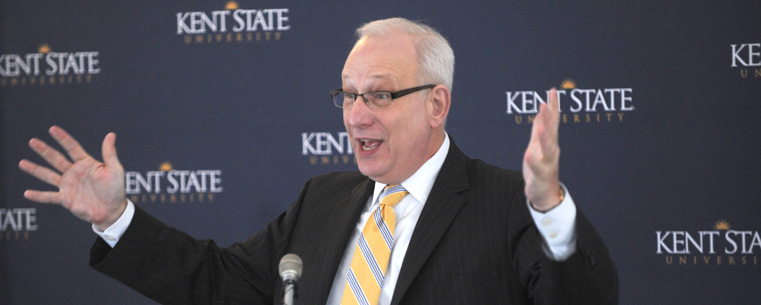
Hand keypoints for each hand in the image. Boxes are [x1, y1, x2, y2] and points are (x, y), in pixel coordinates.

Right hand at [18, 126, 126, 229]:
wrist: (113, 211)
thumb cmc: (116, 190)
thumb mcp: (114, 170)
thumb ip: (109, 153)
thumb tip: (111, 134)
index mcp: (86, 163)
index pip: (72, 147)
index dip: (63, 138)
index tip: (52, 129)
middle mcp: (74, 172)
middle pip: (56, 159)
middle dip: (44, 150)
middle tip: (32, 141)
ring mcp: (68, 186)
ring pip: (48, 175)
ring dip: (35, 169)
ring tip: (22, 163)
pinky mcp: (65, 199)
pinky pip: (49, 197)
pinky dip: (38, 196)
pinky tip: (27, 193)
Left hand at [523, 88, 561, 211]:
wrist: (544, 193)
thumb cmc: (541, 167)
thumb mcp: (538, 145)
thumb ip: (540, 128)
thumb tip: (541, 111)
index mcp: (550, 142)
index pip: (553, 121)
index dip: (553, 106)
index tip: (553, 90)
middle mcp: (551, 151)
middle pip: (552, 132)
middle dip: (549, 118)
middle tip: (545, 103)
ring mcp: (547, 163)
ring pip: (547, 149)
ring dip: (544, 138)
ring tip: (541, 127)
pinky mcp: (540, 176)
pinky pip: (537, 168)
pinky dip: (533, 161)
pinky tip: (528, 154)